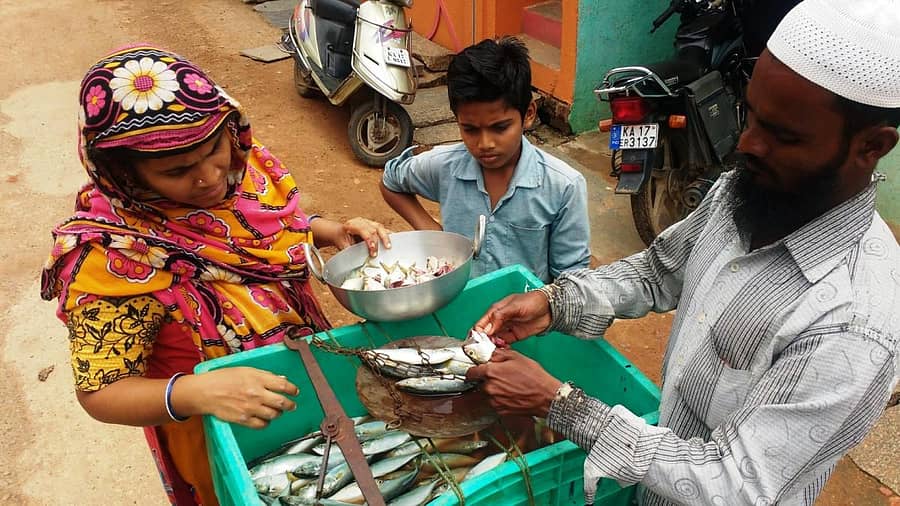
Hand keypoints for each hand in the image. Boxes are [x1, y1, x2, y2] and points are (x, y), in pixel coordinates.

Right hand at [175, 367, 298, 428]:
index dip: (292, 390)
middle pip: (282, 402)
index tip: (295, 392)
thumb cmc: (224, 378)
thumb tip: (282, 380)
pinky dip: (266, 422)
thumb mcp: (246, 370)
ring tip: (276, 411)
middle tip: (291, 405)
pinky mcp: (243, 419)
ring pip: (274, 415)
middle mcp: (256, 393)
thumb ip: (265, 376)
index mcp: (257, 379)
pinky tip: (264, 418)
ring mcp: (250, 408)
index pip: (283, 385)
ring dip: (278, 413)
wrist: (205, 391)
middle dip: (290, 405)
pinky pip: (262, 425)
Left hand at [338, 217, 391, 255]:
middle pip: (373, 228)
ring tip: (389, 247)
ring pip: (380, 227)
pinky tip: (394, 239)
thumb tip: (356, 260)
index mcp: (351, 224)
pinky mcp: (373, 225)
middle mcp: (360, 221)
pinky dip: (389, 234)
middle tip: (379, 253)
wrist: (339, 232)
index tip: (372, 251)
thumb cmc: (341, 239)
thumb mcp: (342, 245)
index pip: (363, 230)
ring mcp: (368, 222)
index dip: (369, 240)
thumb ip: (349, 251)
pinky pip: (383, 229)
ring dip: (386, 237)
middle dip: (378, 241)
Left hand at [465, 349, 561, 416]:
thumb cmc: (534, 377)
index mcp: (491, 372)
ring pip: (487, 394)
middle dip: (487, 380)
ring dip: (494, 390)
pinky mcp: (500, 411)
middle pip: (480, 383)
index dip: (473, 370)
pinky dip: (500, 399)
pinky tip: (512, 394)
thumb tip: (488, 354)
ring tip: (510, 386)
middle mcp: (489, 388)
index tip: (476, 370)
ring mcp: (494, 401)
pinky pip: (495, 403)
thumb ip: (498, 355)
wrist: (546, 397)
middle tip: (502, 376)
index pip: (470, 372)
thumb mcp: (516, 357)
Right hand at [474, 291, 551, 343]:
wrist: (549, 309)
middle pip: (485, 334)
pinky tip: (503, 350)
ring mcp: (506, 329)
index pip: (480, 324)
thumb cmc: (532, 301)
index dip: (476, 334)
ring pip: (493, 340)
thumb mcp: (514, 306)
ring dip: (492, 346)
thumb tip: (487, 328)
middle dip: (483, 343)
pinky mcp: (513, 336)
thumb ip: (499, 316)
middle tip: (486, 350)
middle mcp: (498, 321)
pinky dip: (501, 348)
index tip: (477, 343)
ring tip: (495, 351)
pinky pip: (503, 344)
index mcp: (495, 311)